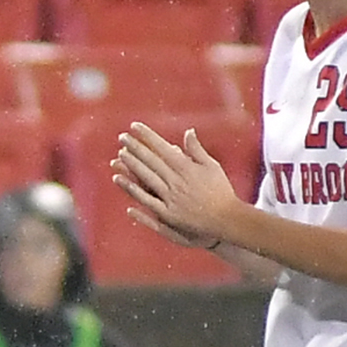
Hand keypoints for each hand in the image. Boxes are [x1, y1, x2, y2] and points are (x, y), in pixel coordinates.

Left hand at [112, 122, 239, 247]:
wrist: (227, 220)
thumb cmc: (221, 191)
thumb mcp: (212, 167)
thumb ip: (196, 150)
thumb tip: (188, 130)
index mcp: (187, 168)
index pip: (162, 147)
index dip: (147, 136)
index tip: (135, 126)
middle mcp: (177, 181)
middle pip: (151, 161)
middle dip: (135, 147)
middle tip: (122, 136)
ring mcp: (171, 198)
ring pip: (146, 178)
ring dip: (132, 165)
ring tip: (119, 154)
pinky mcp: (168, 214)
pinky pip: (146, 200)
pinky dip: (132, 190)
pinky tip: (119, 180)